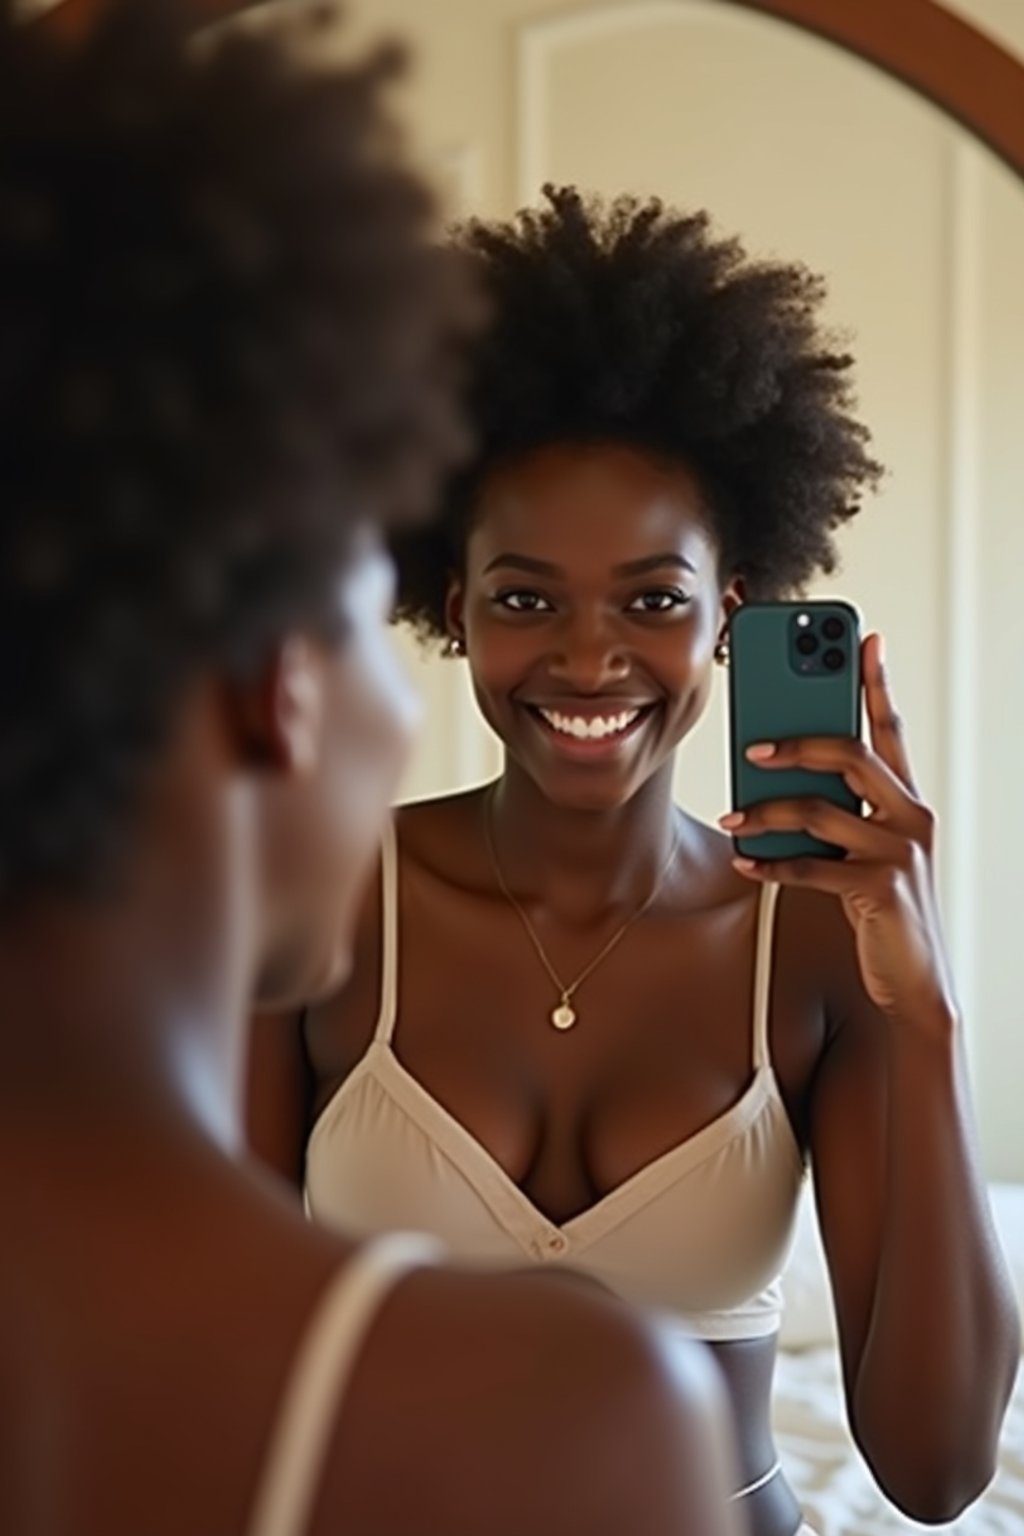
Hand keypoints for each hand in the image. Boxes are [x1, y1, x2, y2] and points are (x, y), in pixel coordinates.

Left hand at [718, 634, 955, 1026]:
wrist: (916, 979)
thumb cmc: (884, 910)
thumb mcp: (863, 853)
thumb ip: (836, 816)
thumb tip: (772, 786)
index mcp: (907, 801)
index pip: (891, 729)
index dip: (878, 683)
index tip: (864, 640)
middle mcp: (910, 817)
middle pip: (849, 754)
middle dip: (795, 743)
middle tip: (752, 749)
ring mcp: (899, 851)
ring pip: (820, 809)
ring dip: (766, 813)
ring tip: (732, 819)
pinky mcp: (880, 888)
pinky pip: (812, 866)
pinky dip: (773, 864)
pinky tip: (747, 861)